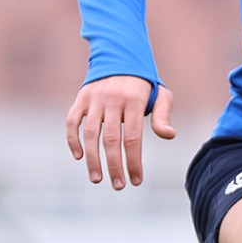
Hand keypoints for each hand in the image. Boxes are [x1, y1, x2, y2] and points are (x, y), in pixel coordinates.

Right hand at [64, 75, 173, 189]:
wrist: (119, 56)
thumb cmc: (143, 84)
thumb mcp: (160, 95)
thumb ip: (163, 115)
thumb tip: (169, 135)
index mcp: (134, 100)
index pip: (133, 138)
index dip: (134, 161)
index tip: (136, 180)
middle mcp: (113, 99)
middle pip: (112, 139)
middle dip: (114, 165)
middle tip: (118, 186)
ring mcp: (94, 99)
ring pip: (90, 133)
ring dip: (92, 159)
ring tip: (97, 179)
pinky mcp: (81, 98)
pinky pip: (72, 121)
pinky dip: (73, 139)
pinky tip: (79, 156)